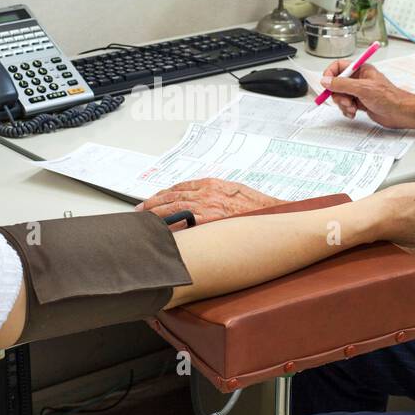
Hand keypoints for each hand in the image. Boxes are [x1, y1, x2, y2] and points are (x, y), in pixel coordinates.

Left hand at [136, 179, 286, 225]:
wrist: (274, 213)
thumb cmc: (258, 206)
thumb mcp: (235, 191)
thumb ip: (217, 193)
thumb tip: (201, 199)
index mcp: (212, 184)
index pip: (180, 188)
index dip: (163, 194)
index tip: (152, 200)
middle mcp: (207, 193)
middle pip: (172, 196)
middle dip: (153, 203)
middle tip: (140, 211)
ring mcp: (208, 207)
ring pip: (174, 208)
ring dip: (156, 213)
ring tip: (144, 220)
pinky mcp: (211, 221)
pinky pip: (185, 223)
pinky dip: (170, 225)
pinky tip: (161, 230)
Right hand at [321, 59, 414, 130]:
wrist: (400, 113)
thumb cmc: (389, 98)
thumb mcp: (362, 89)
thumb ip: (342, 84)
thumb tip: (326, 81)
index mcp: (361, 69)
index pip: (339, 66)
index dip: (330, 74)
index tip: (326, 84)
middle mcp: (359, 79)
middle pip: (337, 84)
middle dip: (338, 95)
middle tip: (346, 101)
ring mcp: (359, 91)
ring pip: (340, 96)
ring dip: (343, 104)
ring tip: (352, 108)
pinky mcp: (360, 102)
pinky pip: (346, 105)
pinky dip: (347, 110)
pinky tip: (354, 113)